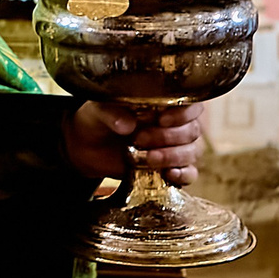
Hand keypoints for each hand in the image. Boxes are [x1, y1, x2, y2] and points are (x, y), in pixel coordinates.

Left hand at [61, 100, 203, 188]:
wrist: (86, 146)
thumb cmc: (97, 119)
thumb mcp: (97, 110)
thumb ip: (110, 112)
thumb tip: (128, 125)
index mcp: (163, 102)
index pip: (190, 104)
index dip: (182, 113)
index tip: (161, 119)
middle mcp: (174, 123)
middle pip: (192, 130)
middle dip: (167, 137)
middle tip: (140, 139)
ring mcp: (174, 147)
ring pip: (192, 151)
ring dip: (171, 156)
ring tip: (147, 158)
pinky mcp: (170, 168)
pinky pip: (190, 173)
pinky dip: (183, 175)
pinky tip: (169, 174)